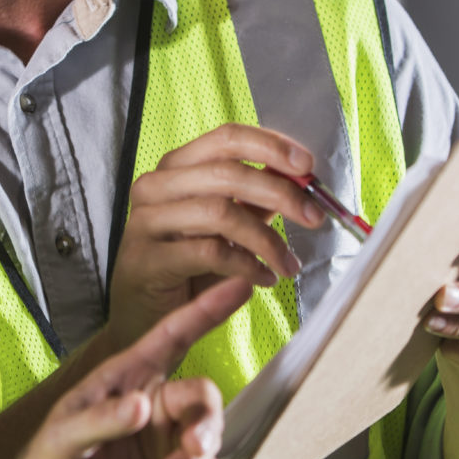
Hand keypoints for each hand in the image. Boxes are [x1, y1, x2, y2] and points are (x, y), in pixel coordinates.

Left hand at [0, 279, 252, 458]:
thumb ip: (102, 418)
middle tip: (192, 445)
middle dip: (205, 420)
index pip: (171, 336)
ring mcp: (163, 442)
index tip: (238, 284)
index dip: (205, 310)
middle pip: (202, 395)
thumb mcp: (63, 438)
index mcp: (125, 379)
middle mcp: (151, 405)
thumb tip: (143, 405)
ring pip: (208, 436)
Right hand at [107, 123, 325, 352]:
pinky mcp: (146, 259)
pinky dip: (246, 266)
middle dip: (280, 193)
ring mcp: (146, 221)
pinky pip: (209, 253)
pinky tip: (263, 278)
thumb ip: (255, 201)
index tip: (306, 165)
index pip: (226, 138)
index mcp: (175, 168)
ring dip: (267, 239)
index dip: (271, 146)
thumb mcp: (226, 228)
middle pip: (227, 172)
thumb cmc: (186, 270)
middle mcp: (155, 186)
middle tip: (314, 216)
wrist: (145, 320)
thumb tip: (299, 180)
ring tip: (287, 263)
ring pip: (220, 212)